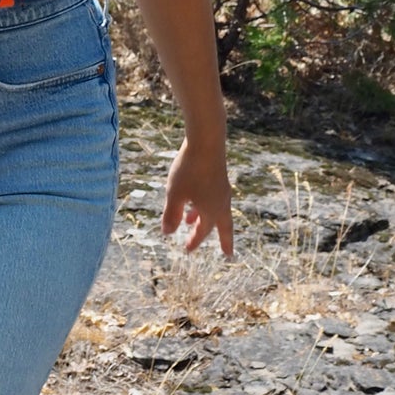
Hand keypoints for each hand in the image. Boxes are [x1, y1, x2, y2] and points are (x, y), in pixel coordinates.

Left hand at [161, 138, 233, 255]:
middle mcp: (221, 202)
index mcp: (212, 210)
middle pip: (222, 225)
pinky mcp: (219, 177)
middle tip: (226, 252)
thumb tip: (167, 233)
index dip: (194, 241)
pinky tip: (192, 198)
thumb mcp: (175, 194)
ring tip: (190, 221)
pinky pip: (213, 198)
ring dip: (204, 218)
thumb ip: (171, 215)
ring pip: (215, 210)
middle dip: (220, 238)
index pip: (203, 232)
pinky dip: (203, 203)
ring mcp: (222, 189)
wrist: (207, 142)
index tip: (187, 251)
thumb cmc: (189, 170)